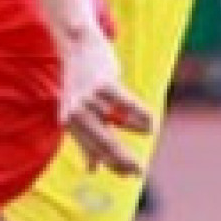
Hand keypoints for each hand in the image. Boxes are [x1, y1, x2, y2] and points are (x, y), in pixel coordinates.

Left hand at [58, 23, 152, 175]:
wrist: (77, 45)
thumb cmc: (80, 83)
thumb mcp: (77, 113)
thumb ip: (85, 141)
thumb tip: (92, 171)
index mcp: (69, 123)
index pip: (94, 150)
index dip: (113, 165)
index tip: (130, 175)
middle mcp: (76, 113)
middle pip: (105, 143)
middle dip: (124, 160)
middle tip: (140, 171)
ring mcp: (88, 98)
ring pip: (120, 121)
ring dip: (138, 128)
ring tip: (150, 129)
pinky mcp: (102, 84)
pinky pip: (127, 105)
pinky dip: (142, 115)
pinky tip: (151, 122)